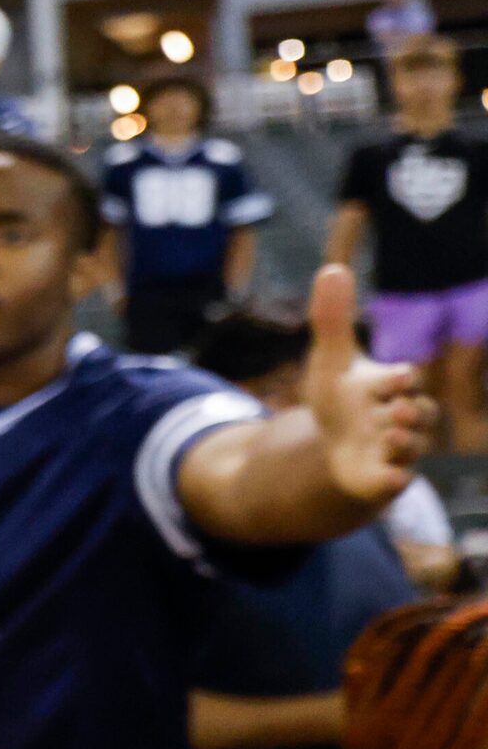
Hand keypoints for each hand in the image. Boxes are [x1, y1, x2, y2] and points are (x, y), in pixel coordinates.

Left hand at [302, 265, 433, 503]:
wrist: (337, 446)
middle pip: (418, 414)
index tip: (397, 376)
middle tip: (397, 409)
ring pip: (411, 447)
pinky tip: (391, 478)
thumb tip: (332, 267)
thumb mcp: (331, 360)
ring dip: (403, 441)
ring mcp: (397, 449)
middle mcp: (402, 417)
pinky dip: (393, 479)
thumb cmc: (342, 399)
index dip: (402, 379)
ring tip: (389, 434)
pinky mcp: (383, 477)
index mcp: (392, 386)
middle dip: (410, 411)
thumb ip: (332, 320)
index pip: (405, 380)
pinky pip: (395, 481)